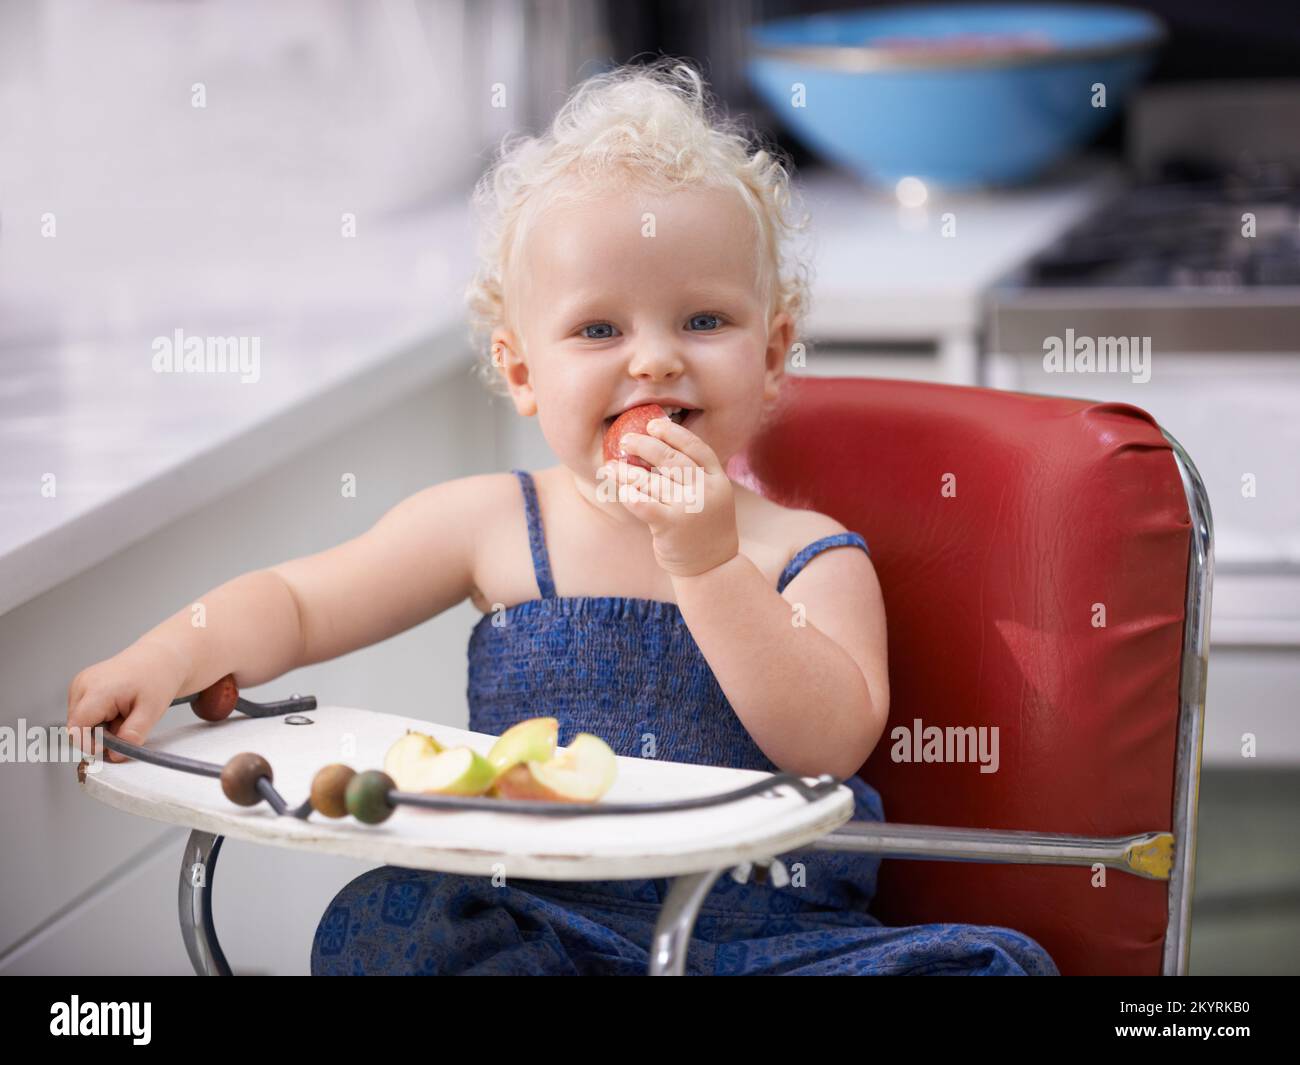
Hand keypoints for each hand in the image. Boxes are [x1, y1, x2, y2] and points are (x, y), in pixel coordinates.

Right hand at [67, 640, 189, 762]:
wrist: (161, 657)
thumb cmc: (157, 678)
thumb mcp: (152, 711)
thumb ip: (132, 735)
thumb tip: (114, 756)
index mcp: (96, 690)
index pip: (77, 730)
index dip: (91, 744)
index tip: (114, 746)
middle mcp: (81, 685)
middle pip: (77, 728)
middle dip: (100, 735)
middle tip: (127, 723)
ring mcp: (79, 684)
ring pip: (80, 722)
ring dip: (101, 726)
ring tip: (124, 712)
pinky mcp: (81, 686)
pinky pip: (83, 713)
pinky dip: (99, 716)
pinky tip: (117, 706)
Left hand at [596, 416, 738, 577]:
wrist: (712, 568)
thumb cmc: (704, 528)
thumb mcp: (711, 498)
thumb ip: (694, 476)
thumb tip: (656, 447)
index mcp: (718, 480)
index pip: (696, 447)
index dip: (673, 433)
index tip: (653, 425)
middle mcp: (706, 491)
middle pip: (671, 459)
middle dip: (644, 446)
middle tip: (625, 441)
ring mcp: (689, 508)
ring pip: (651, 481)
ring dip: (626, 471)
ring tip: (610, 467)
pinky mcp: (671, 526)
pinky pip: (643, 503)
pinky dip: (628, 493)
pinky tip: (619, 488)